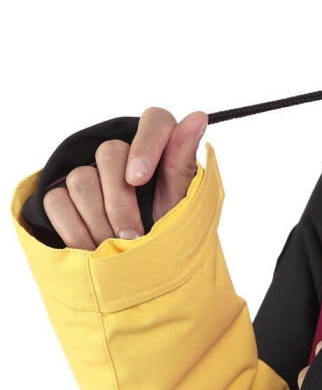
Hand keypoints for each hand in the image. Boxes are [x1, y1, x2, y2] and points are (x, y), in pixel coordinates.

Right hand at [43, 107, 208, 250]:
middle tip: (131, 235)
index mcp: (160, 150)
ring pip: (80, 178)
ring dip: (99, 221)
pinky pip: (56, 200)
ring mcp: (89, 173)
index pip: (156, 120)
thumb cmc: (165, 233)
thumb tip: (198, 116)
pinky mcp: (60, 194)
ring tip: (113, 245)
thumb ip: (182, 163)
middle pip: (109, 152)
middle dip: (120, 202)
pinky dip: (75, 229)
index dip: (146, 144)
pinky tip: (92, 246)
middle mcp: (123, 155)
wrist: (136, 272)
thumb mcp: (179, 204)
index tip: (139, 179)